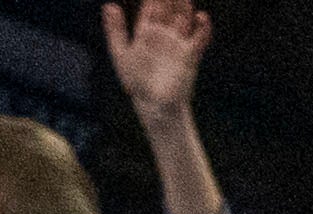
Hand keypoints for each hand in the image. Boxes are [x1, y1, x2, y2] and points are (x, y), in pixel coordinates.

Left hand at [100, 0, 204, 114]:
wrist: (154, 105)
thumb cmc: (136, 82)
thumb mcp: (121, 52)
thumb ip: (115, 29)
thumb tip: (109, 5)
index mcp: (146, 32)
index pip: (151, 7)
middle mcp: (164, 35)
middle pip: (169, 10)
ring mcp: (178, 44)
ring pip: (184, 19)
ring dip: (185, 7)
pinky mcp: (190, 56)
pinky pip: (199, 39)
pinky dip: (203, 29)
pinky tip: (201, 17)